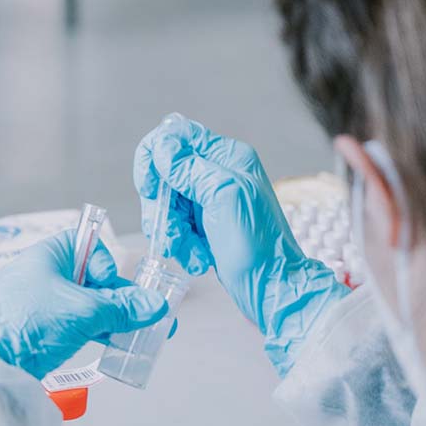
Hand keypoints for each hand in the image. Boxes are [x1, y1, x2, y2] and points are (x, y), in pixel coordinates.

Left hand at [0, 231, 168, 379]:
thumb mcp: (85, 311)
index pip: (83, 243)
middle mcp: (41, 275)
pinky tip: (118, 343)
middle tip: (146, 312)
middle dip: (120, 296)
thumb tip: (156, 306)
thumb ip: (123, 308)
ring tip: (143, 332)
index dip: (104, 259)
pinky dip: (96, 331)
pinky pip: (74, 324)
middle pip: (90, 278)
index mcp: (45, 256)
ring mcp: (38, 304)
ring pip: (85, 304)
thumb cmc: (32, 323)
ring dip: (113, 317)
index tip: (110, 281)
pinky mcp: (38, 330)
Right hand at [134, 113, 348, 375]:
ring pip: (167, 203)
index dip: (155, 159)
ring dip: (172, 231)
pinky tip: (198, 259)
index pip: (176, 135)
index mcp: (227, 156)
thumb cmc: (258, 246)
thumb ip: (191, 168)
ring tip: (189, 252)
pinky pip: (176, 226)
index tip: (152, 189)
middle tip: (171, 233)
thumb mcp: (223, 197)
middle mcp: (217, 173)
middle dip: (162, 207)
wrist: (273, 289)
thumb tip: (162, 146)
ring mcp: (210, 200)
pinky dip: (181, 244)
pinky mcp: (205, 226)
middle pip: (164, 174)